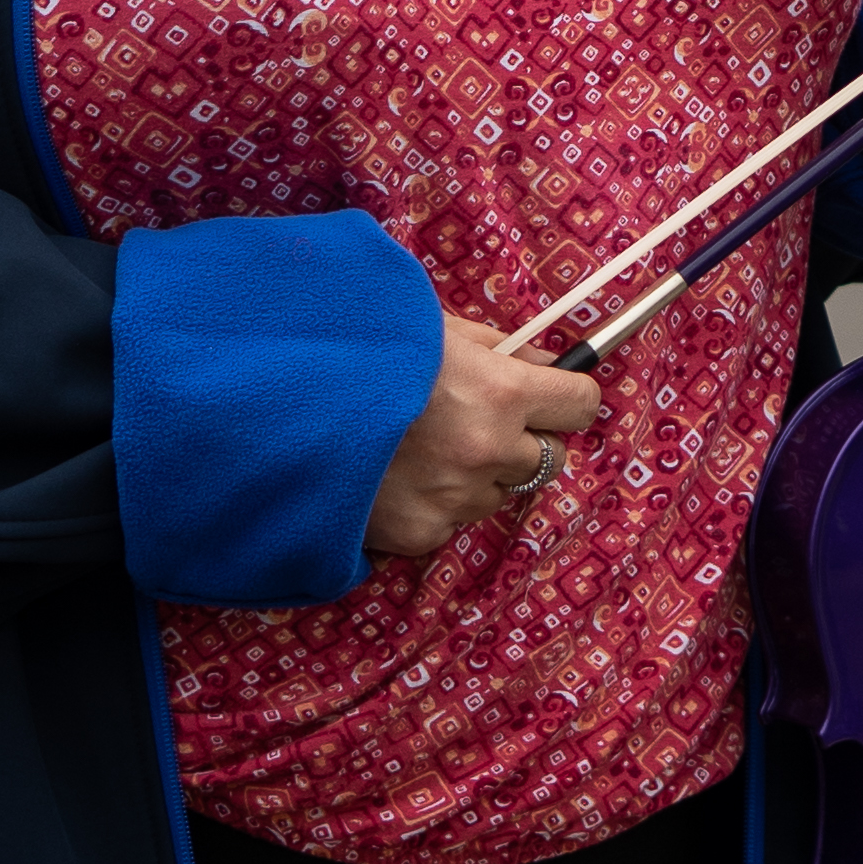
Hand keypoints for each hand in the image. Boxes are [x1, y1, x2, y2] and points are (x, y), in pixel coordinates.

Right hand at [369, 311, 599, 558]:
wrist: (281, 405)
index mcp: (500, 392)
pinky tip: (395, 476)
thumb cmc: (362, 353)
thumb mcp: (436, 329)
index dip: (569, 400)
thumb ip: (499, 349)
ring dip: (477, 476)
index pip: (581, 407)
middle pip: (549, 459)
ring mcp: (455, 498)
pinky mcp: (420, 534)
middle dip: (524, 441)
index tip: (558, 398)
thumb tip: (547, 367)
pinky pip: (450, 523)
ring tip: (423, 448)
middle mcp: (488, 450)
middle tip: (479, 421)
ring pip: (498, 494)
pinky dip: (434, 505)